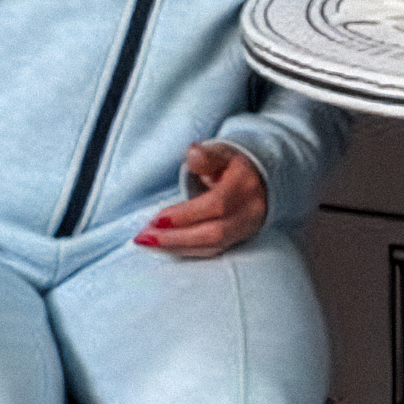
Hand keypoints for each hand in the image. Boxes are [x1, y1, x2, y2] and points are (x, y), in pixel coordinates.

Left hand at [137, 141, 269, 257]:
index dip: (186, 215)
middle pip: (213, 232)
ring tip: (148, 242)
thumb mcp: (222, 152)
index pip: (216, 205)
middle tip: (143, 237)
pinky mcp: (239, 240)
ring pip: (212, 246)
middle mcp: (249, 211)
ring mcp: (246, 228)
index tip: (155, 219)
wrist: (261, 179)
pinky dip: (186, 251)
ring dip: (177, 247)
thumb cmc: (233, 164)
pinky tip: (165, 247)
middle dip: (175, 238)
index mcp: (244, 186)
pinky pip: (212, 251)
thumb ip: (206, 155)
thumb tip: (193, 153)